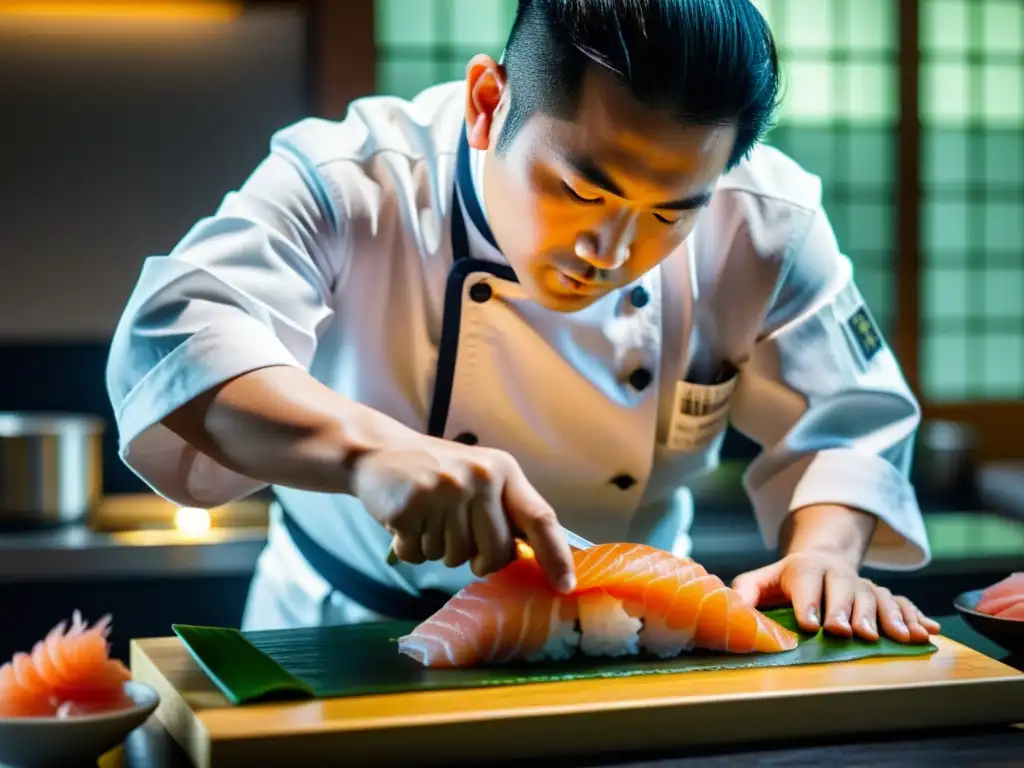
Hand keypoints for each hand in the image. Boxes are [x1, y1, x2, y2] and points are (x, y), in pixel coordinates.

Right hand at [351, 436, 575, 591]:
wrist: (378, 452)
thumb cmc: (437, 473)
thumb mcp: (480, 478)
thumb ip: (506, 512)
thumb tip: (537, 559)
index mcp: (502, 471)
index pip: (540, 517)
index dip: (556, 555)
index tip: (565, 586)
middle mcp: (478, 478)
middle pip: (496, 552)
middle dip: (478, 559)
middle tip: (456, 535)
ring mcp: (443, 490)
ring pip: (455, 558)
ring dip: (438, 549)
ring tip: (426, 518)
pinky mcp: (410, 505)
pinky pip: (419, 555)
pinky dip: (409, 548)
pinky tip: (405, 522)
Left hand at [731, 551, 939, 642]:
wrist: (819, 561)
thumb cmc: (784, 582)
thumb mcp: (760, 581)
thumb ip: (745, 593)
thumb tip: (733, 610)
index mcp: (803, 568)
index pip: (805, 581)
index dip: (808, 602)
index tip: (810, 625)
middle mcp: (836, 573)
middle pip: (844, 588)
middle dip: (848, 610)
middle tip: (849, 632)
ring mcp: (861, 582)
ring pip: (876, 595)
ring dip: (887, 616)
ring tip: (896, 637)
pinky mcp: (881, 593)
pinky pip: (901, 602)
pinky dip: (915, 616)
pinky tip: (927, 632)